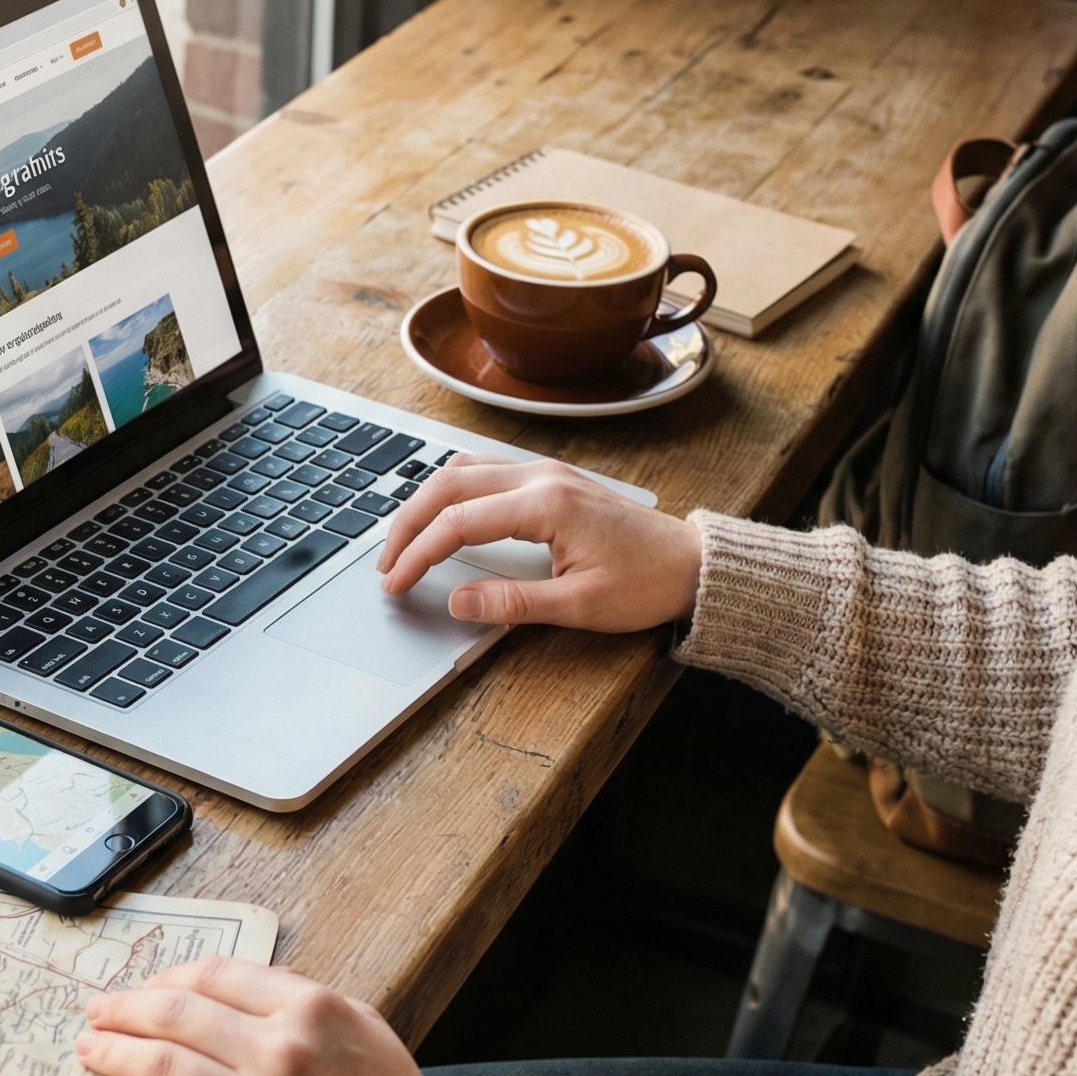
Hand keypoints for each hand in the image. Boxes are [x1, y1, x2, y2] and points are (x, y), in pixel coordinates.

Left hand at [76, 959, 431, 1075]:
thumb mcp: (362, 1027)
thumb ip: (298, 999)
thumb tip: (229, 986)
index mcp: (310, 1010)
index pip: (213, 976)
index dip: (165, 977)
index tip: (142, 987)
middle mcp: (282, 1054)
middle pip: (177, 1015)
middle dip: (125, 1010)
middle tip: (97, 1013)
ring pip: (163, 1069)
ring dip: (114, 1055)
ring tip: (89, 1051)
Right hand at [376, 454, 703, 629]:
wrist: (691, 563)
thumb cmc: (646, 583)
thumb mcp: (579, 605)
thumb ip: (512, 604)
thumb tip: (457, 602)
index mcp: (546, 504)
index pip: (458, 521)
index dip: (418, 553)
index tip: (395, 583)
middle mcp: (541, 476)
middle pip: (449, 485)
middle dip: (408, 523)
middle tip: (385, 563)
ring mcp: (545, 471)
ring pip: (463, 470)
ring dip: (425, 501)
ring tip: (403, 541)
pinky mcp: (550, 478)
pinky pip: (484, 469)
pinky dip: (451, 490)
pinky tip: (440, 514)